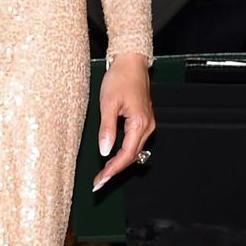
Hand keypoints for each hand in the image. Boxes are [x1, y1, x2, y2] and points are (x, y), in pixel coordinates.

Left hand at [93, 52, 154, 189]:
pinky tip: (113, 157)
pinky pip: (134, 142)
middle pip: (131, 156)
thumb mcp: (108, 104)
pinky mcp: (143, 121)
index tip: (101, 180)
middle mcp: (147, 126)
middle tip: (98, 182)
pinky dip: (123, 153)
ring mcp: (147, 124)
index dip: (113, 170)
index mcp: (140, 123)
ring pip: (134, 151)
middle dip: (114, 171)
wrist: (131, 62)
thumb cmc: (120, 78)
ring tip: (103, 174)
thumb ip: (107, 129)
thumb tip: (104, 151)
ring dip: (119, 163)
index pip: (126, 155)